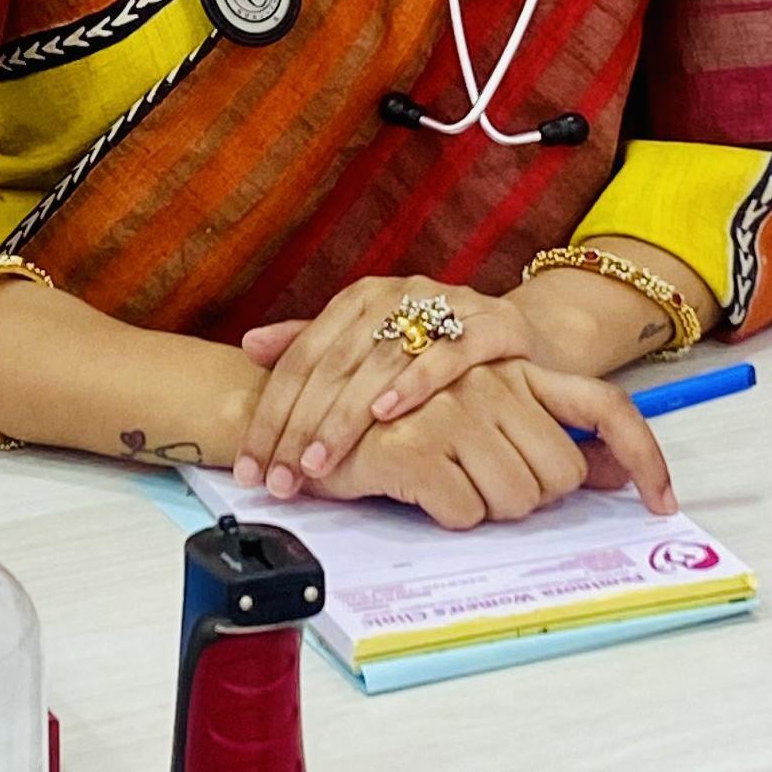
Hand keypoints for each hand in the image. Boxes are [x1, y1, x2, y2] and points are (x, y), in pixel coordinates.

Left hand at [233, 276, 541, 499]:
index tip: (253, 468)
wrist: (521, 339)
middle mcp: (398, 294)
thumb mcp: (371, 349)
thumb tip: (250, 345)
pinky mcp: (493, 325)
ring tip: (319, 462)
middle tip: (280, 478)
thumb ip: (313, 345)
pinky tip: (387, 413)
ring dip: (345, 416)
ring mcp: (447, 305)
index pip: (302, 358)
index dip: (272, 415)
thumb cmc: (437, 353)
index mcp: (360, 299)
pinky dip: (415, 382)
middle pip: (333, 364)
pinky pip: (449, 354)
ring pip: (379, 363)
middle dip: (299, 428)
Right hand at [313, 359, 675, 528]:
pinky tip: (418, 493)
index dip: (645, 459)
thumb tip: (614, 474)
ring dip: (484, 508)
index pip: (607, 409)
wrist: (302, 412)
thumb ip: (545, 431)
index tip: (664, 504)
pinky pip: (466, 512)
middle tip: (481, 486)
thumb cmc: (393, 418)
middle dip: (527, 496)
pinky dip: (445, 514)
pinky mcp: (415, 447)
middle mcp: (491, 383)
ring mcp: (453, 411)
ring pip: (517, 499)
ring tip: (444, 486)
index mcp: (513, 368)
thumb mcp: (474, 410)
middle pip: (560, 474)